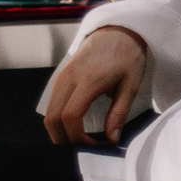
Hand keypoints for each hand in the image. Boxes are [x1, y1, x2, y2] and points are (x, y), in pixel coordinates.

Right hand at [42, 26, 147, 145]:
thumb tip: (111, 139)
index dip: (78, 138)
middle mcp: (68, 79)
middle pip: (52, 119)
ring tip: (80, 141)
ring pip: (48, 113)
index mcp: (88, 80)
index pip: (70, 116)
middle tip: (83, 150)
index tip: (94, 146)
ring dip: (59, 131)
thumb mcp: (131, 84)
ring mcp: (61, 77)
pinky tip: (74, 127)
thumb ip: (119, 112)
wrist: (118, 29)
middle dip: (64, 140)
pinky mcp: (59, 77)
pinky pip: (52, 104)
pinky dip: (58, 120)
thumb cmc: (128, 55)